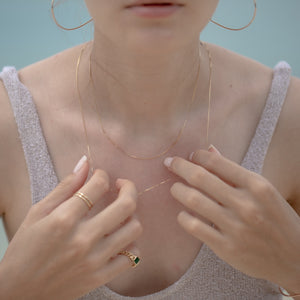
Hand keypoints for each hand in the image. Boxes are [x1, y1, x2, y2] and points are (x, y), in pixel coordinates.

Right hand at [0, 158, 142, 299]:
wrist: (19, 293)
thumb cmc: (25, 249)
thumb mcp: (38, 213)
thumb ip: (65, 187)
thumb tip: (85, 162)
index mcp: (64, 219)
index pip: (98, 185)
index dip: (102, 175)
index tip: (100, 176)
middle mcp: (83, 239)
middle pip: (126, 205)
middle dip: (129, 187)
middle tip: (122, 185)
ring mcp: (95, 260)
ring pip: (134, 229)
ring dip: (131, 215)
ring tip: (121, 213)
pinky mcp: (101, 277)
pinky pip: (132, 257)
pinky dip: (130, 244)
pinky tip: (119, 238)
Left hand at [164, 146, 299, 292]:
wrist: (294, 258)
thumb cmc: (276, 218)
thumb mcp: (262, 190)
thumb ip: (233, 171)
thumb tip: (209, 150)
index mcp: (257, 185)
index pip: (216, 162)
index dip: (196, 156)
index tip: (189, 156)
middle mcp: (246, 204)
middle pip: (200, 178)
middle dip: (179, 167)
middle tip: (169, 163)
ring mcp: (236, 227)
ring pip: (193, 200)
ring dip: (177, 190)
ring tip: (174, 187)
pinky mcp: (227, 248)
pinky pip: (194, 227)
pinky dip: (183, 217)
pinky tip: (183, 213)